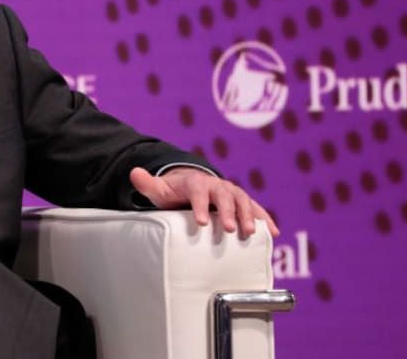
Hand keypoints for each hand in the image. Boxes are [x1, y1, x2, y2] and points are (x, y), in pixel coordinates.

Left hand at [129, 167, 279, 237]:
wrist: (192, 187)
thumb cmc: (174, 192)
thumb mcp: (159, 189)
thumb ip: (147, 184)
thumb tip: (134, 172)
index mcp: (196, 182)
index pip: (198, 191)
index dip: (200, 205)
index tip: (201, 222)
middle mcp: (217, 185)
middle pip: (224, 196)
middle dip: (229, 212)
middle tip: (231, 229)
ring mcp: (232, 193)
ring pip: (244, 201)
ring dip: (250, 216)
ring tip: (252, 234)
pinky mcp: (242, 203)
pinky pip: (257, 210)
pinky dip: (265, 219)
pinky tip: (272, 234)